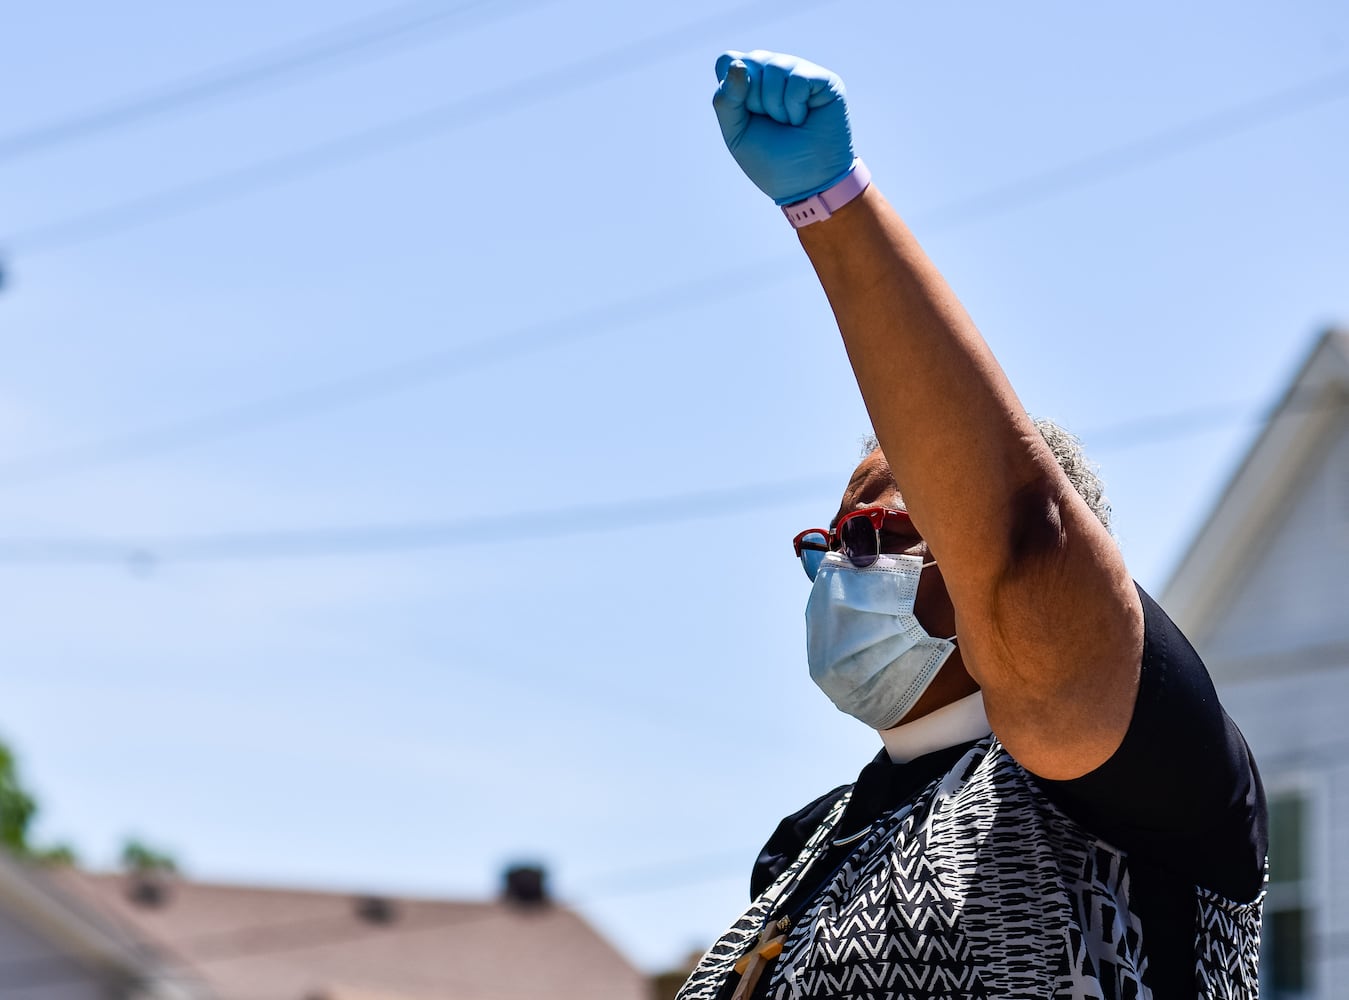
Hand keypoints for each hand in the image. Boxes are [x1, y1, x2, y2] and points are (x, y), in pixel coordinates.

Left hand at [712, 50, 855, 205]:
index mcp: (750, 83)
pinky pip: (798, 77)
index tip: (746, 115)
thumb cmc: (771, 162)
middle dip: (754, 100)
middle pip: (749, 61)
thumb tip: (738, 64)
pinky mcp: (824, 81)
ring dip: (775, 106)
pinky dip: (794, 106)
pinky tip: (803, 120)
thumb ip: (726, 101)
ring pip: (774, 67)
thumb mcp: (736, 134)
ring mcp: (800, 73)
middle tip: (771, 123)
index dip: (731, 87)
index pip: (728, 61)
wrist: (806, 185)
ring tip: (788, 124)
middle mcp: (774, 73)